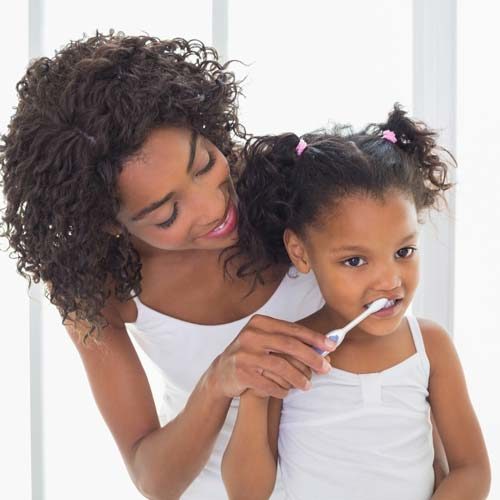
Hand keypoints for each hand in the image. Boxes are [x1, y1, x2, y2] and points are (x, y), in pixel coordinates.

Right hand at [211, 314, 335, 398]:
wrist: (222, 372)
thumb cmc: (251, 354)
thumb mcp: (266, 341)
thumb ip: (290, 341)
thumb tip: (324, 346)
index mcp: (259, 322)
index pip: (292, 329)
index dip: (314, 338)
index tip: (332, 345)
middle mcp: (250, 335)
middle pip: (289, 345)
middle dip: (311, 357)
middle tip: (326, 368)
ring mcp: (244, 354)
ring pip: (280, 366)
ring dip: (298, 378)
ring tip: (307, 385)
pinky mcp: (241, 373)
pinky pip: (269, 384)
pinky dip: (281, 390)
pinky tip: (286, 392)